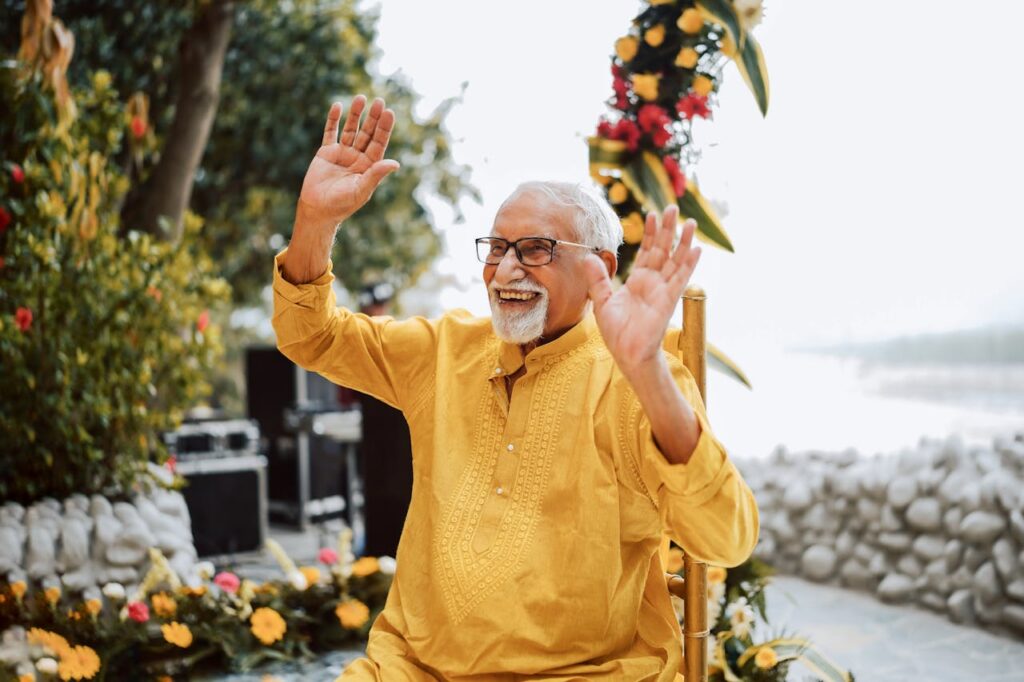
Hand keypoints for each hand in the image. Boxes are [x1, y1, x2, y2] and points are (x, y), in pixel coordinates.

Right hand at [297, 96, 399, 228]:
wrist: (318, 210)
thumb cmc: (342, 204)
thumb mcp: (361, 190)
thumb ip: (376, 175)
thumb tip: (395, 164)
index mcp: (369, 166)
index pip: (379, 143)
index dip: (384, 128)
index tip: (389, 112)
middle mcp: (358, 157)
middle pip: (367, 133)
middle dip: (373, 118)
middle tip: (379, 101)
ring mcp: (342, 153)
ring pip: (351, 129)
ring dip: (355, 115)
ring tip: (360, 98)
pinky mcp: (326, 152)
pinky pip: (330, 132)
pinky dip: (333, 120)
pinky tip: (337, 106)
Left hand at [583, 205, 700, 374]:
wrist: (627, 353)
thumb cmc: (617, 332)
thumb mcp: (602, 300)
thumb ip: (597, 278)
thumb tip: (588, 256)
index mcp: (638, 281)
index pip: (647, 252)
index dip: (650, 233)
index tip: (652, 214)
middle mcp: (653, 282)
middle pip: (664, 250)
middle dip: (668, 229)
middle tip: (673, 207)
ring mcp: (663, 290)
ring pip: (676, 260)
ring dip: (683, 241)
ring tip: (689, 222)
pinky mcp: (669, 299)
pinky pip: (681, 278)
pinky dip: (689, 263)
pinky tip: (697, 248)